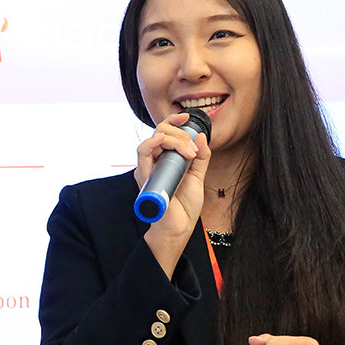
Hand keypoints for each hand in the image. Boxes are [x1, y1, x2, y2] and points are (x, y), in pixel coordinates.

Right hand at [135, 113, 210, 276]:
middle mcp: (153, 162)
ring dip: (171, 140)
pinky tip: (161, 141)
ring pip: (152, 141)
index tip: (186, 117)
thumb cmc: (184, 205)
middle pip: (159, 133)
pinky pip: (142, 156)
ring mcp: (148, 170)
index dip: (173, 121)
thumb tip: (201, 136)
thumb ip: (201, 157)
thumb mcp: (198, 176)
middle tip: (193, 150)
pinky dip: (151, 145)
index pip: (164, 132)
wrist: (180, 227)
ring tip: (187, 152)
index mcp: (164, 159)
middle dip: (178, 134)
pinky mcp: (145, 178)